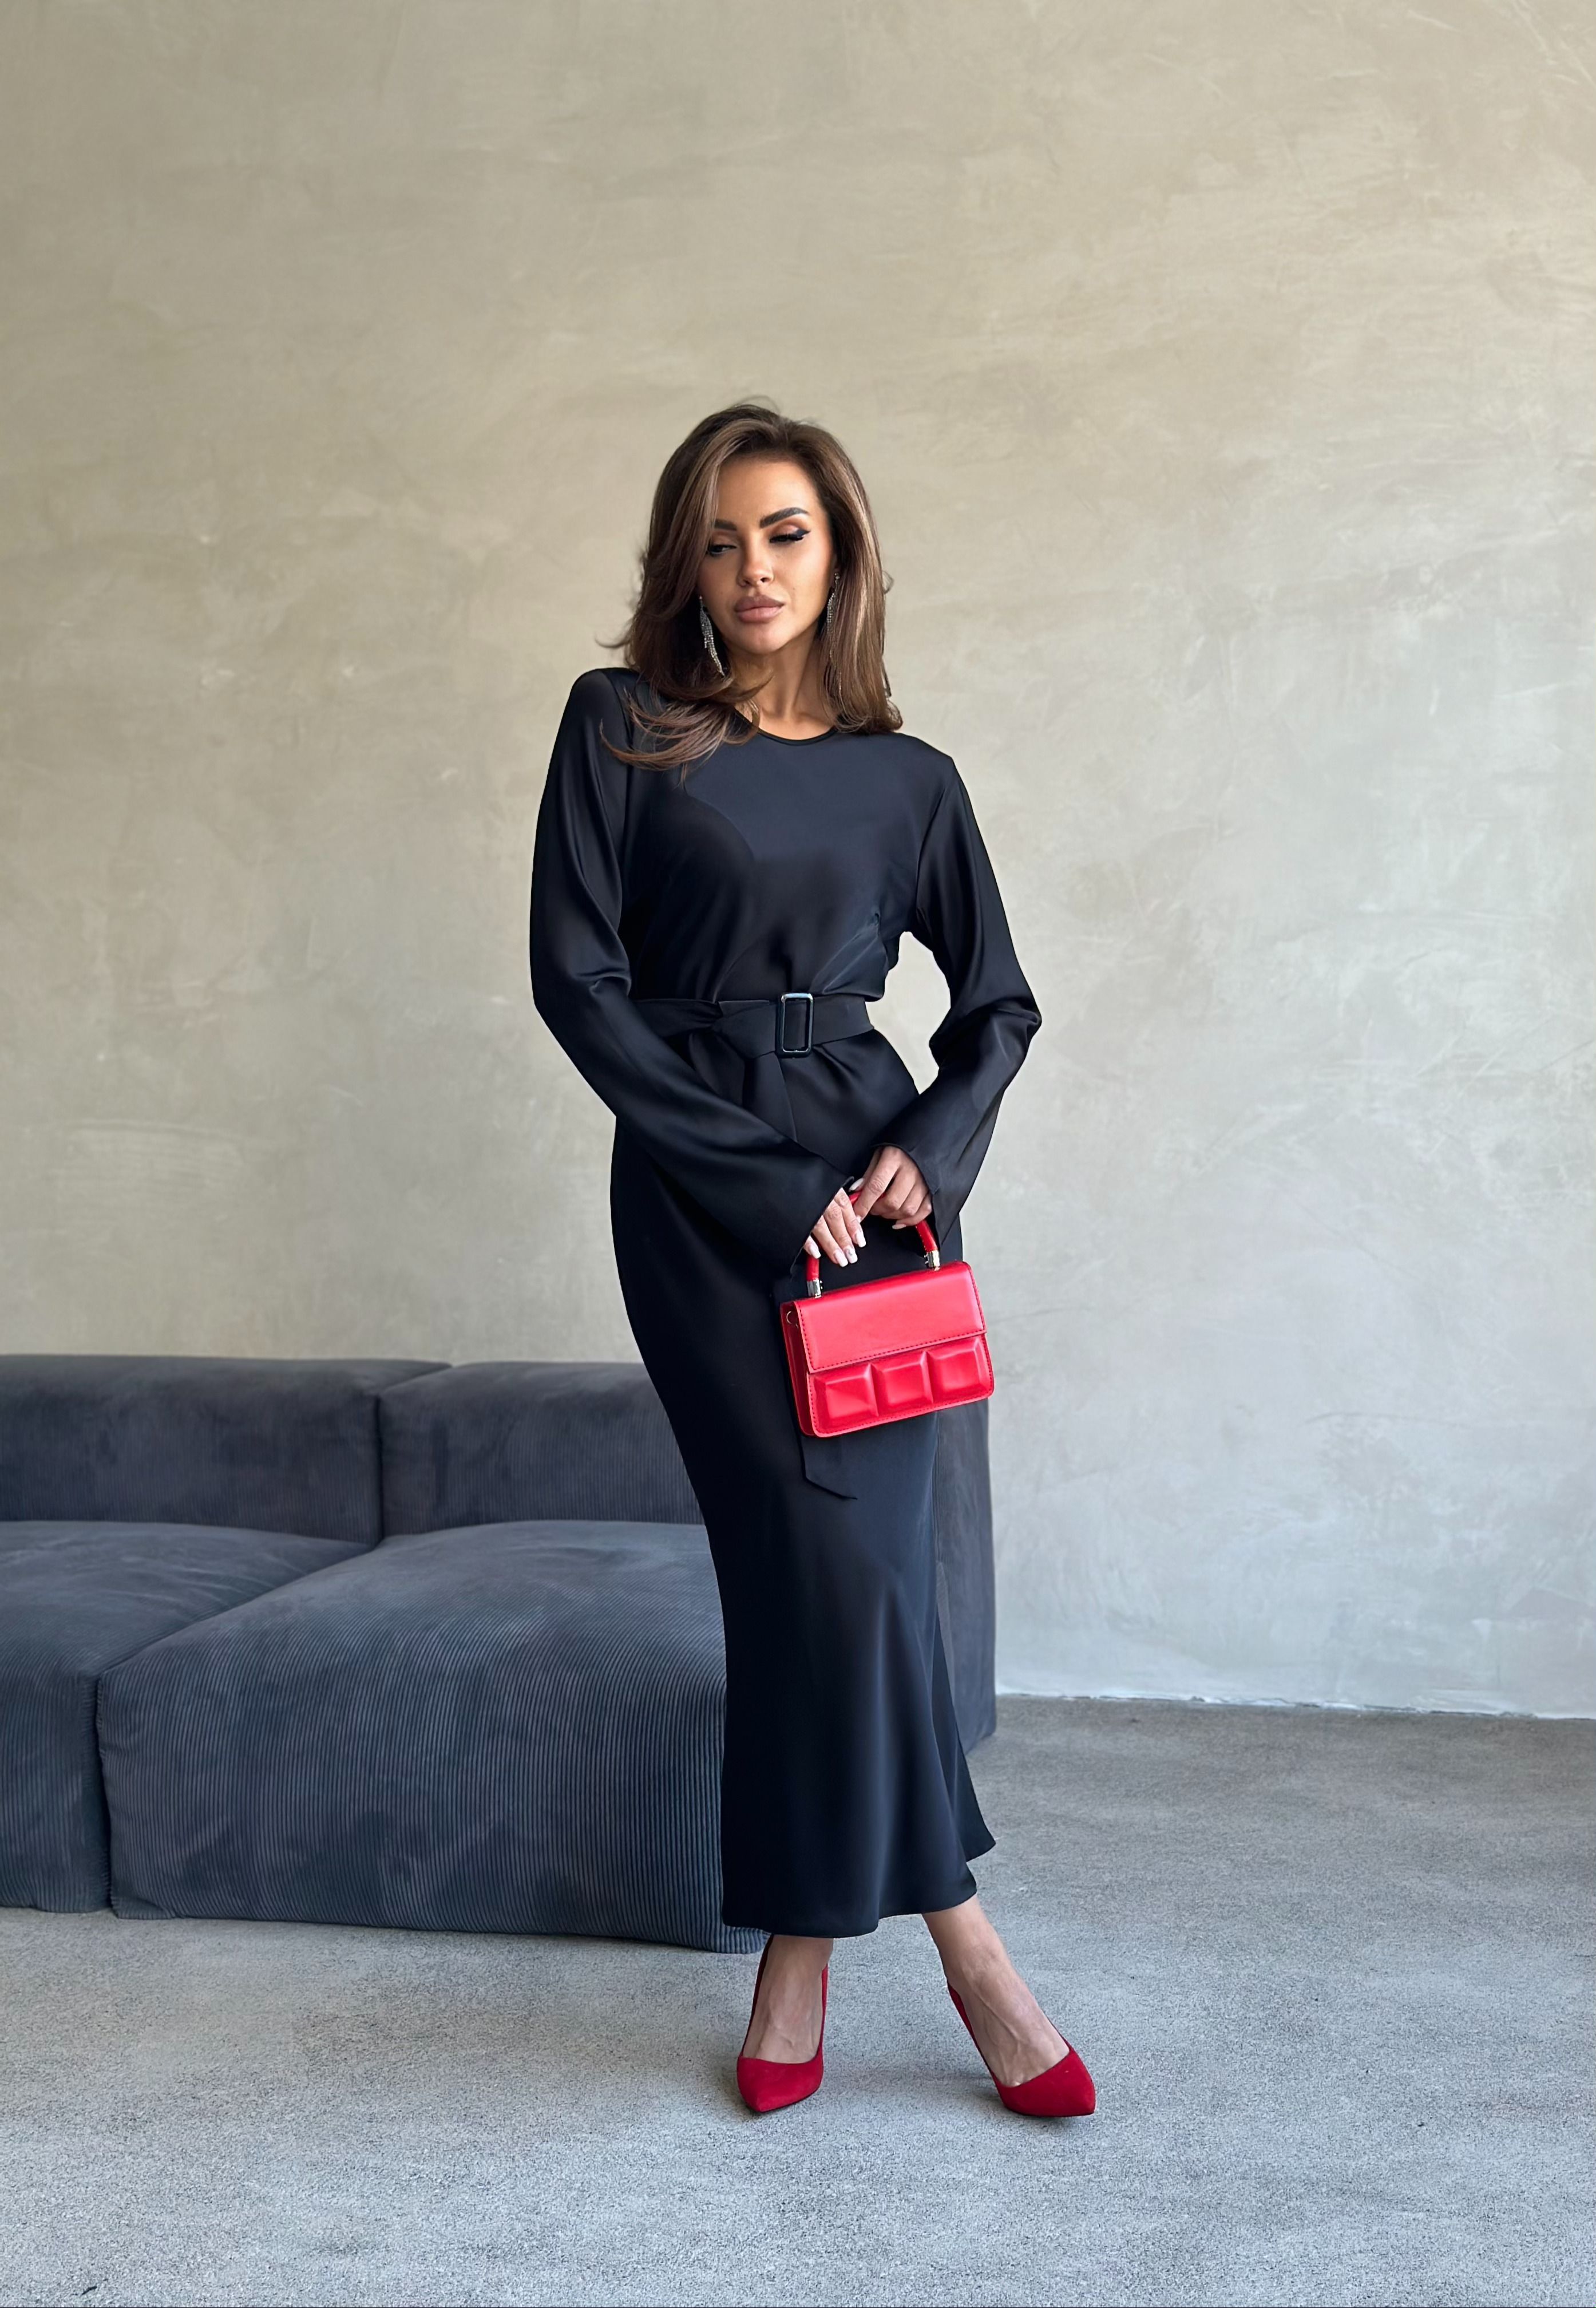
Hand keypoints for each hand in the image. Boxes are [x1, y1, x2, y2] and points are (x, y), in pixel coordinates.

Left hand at [802, 1145, 931, 1265]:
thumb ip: (869, 1174)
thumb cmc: (899, 1148)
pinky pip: (924, 1211)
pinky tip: (898, 1220)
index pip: (876, 1186)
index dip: (864, 1203)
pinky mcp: (934, 1189)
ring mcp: (925, 1181)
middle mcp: (911, 1170)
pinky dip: (910, 1220)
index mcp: (894, 1158)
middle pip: (893, 1201)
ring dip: (892, 1216)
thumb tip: (856, 1192)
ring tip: (884, 1210)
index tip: (857, 1214)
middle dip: (878, 1210)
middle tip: (871, 1208)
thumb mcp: (880, 1154)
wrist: (924, 1140)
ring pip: (907, 1209)